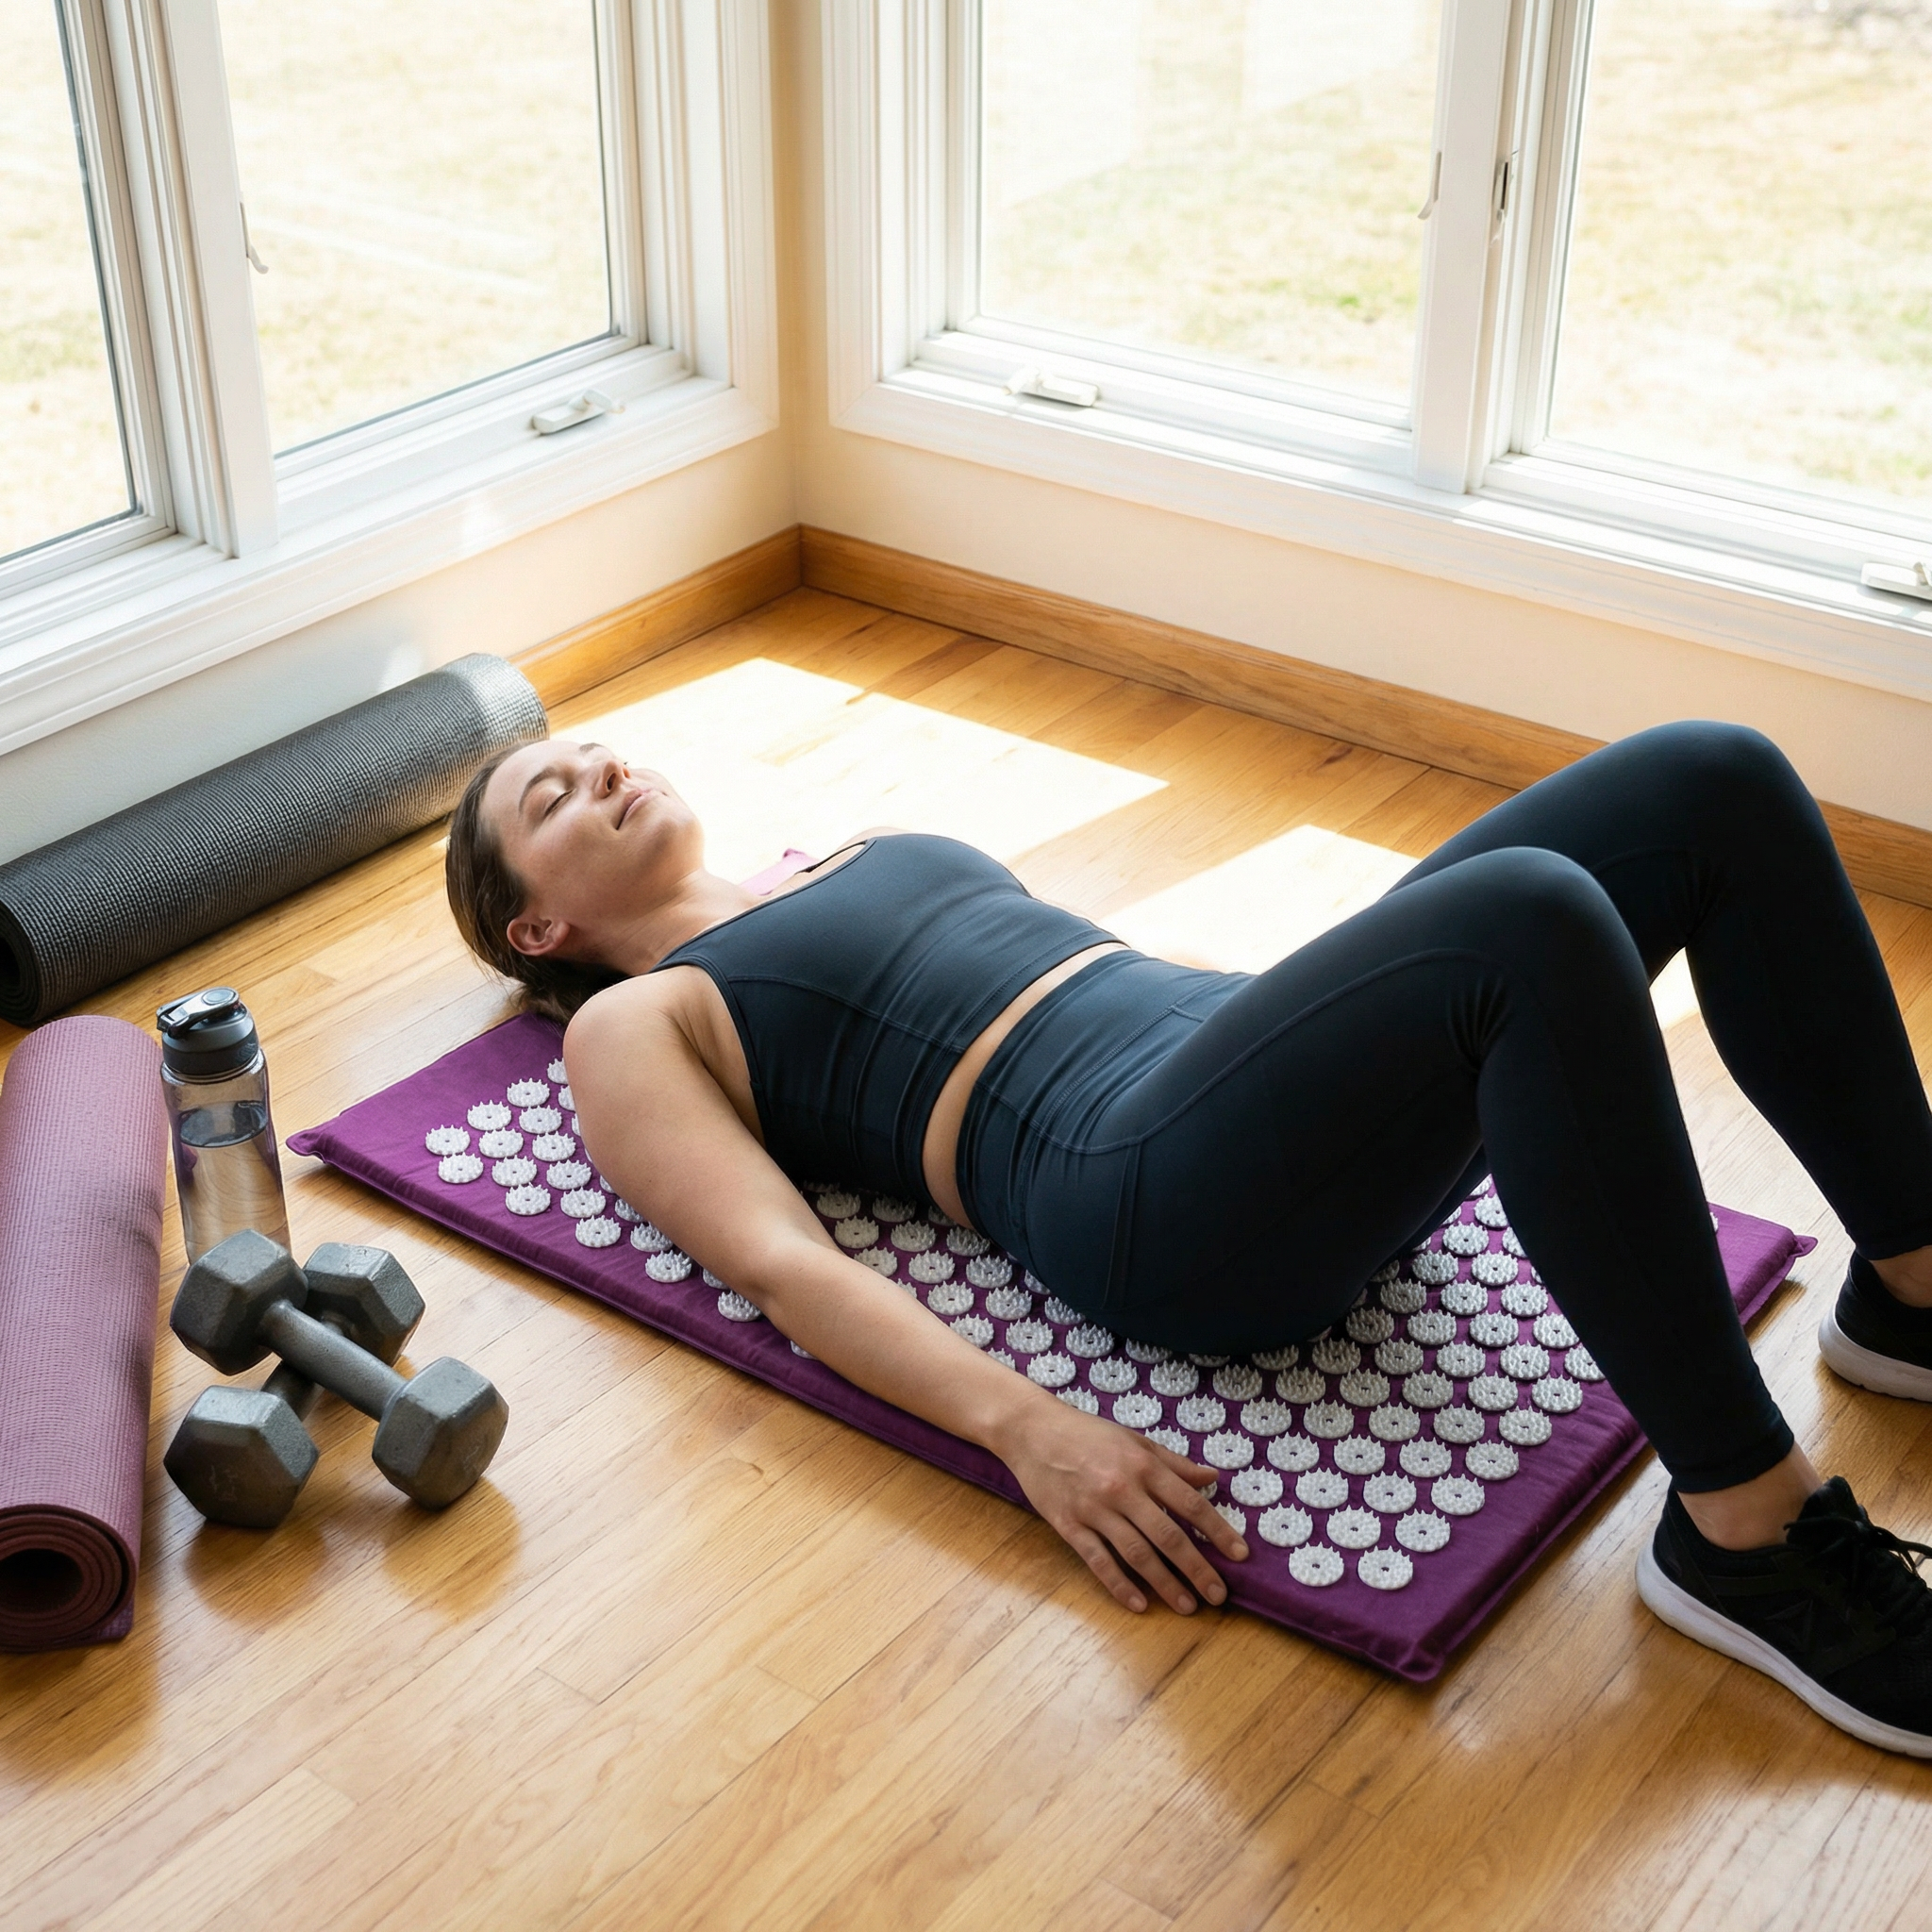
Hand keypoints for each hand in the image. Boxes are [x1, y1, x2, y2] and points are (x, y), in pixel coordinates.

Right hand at [998, 1397, 1248, 1613]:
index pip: (1190, 1504)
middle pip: (1168, 1536)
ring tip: (1187, 1606)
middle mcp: (1122, 1489)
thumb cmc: (1088, 1434)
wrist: (1033, 1431)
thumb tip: (1213, 1477)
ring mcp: (1094, 1510)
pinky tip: (1139, 1604)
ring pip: (1137, 1554)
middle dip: (1197, 1568)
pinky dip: (1119, 1584)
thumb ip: (1174, 1463)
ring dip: (1164, 1583)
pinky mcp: (1069, 1525)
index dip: (1218, 1531)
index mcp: (1143, 1466)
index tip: (1240, 1556)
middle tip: (1218, 1596)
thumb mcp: (1136, 1441)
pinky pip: (1098, 1561)